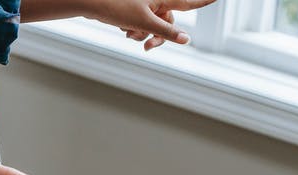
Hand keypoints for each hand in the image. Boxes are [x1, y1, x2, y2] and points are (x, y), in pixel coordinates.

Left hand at [88, 0, 215, 46]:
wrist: (93, 3)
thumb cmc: (117, 7)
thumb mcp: (144, 23)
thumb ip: (166, 32)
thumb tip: (186, 39)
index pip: (189, 3)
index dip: (204, 1)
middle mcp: (156, 1)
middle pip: (169, 23)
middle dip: (159, 36)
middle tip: (148, 47)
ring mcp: (145, 6)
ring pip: (154, 27)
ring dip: (143, 34)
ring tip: (129, 32)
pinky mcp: (135, 12)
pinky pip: (142, 26)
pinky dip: (135, 30)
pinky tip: (123, 28)